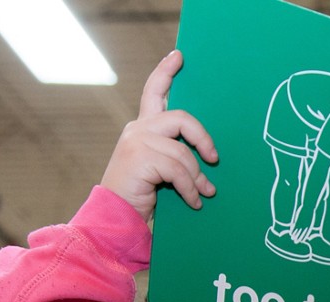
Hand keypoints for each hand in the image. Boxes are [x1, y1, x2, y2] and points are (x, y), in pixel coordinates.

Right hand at [100, 50, 217, 221]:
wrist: (114, 217)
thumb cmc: (140, 197)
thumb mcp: (159, 171)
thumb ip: (174, 155)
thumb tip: (207, 156)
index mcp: (141, 129)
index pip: (153, 92)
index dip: (165, 72)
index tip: (179, 56)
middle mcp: (137, 130)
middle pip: (181, 118)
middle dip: (203, 138)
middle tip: (214, 158)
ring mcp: (137, 142)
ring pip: (183, 152)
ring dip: (198, 177)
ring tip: (204, 193)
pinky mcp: (140, 157)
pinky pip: (179, 170)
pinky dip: (190, 189)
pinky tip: (194, 202)